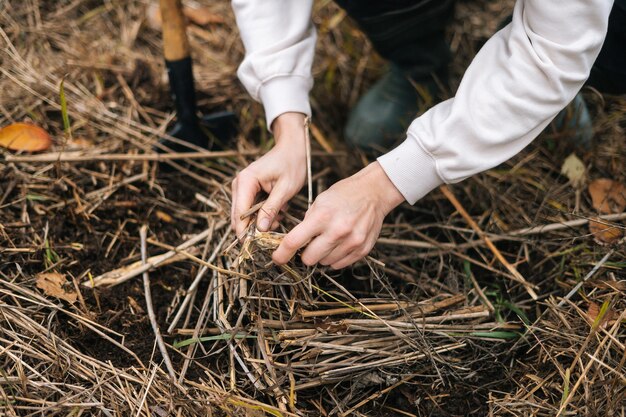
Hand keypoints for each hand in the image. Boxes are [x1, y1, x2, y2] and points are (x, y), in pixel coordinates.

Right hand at [231, 112, 306, 238]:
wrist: (292, 148)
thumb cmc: (291, 164)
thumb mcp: (285, 189)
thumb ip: (271, 208)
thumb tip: (260, 229)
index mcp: (245, 182)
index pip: (239, 213)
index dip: (245, 232)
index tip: (256, 246)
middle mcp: (238, 185)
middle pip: (238, 216)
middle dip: (252, 229)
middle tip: (272, 236)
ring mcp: (241, 188)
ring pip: (243, 215)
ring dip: (259, 223)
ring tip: (279, 221)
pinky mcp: (247, 191)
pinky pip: (249, 210)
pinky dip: (261, 216)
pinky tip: (277, 214)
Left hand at [272, 162, 404, 268]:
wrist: (374, 192)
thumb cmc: (344, 195)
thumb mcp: (320, 201)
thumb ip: (307, 223)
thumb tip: (294, 243)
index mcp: (322, 216)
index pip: (294, 241)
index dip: (282, 253)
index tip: (277, 258)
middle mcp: (337, 231)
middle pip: (309, 258)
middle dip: (305, 254)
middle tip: (310, 243)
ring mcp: (351, 242)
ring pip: (324, 263)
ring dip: (322, 255)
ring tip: (329, 238)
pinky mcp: (362, 249)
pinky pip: (339, 264)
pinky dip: (335, 257)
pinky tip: (340, 243)